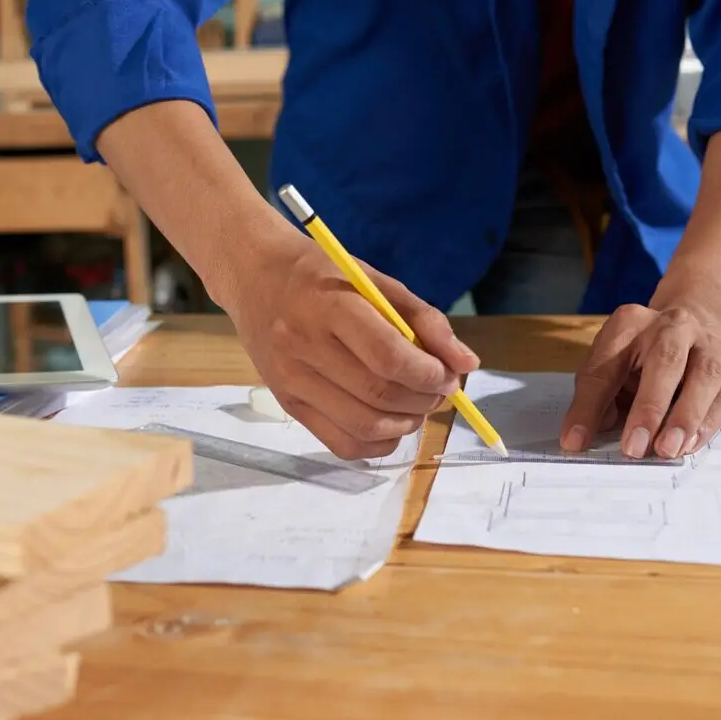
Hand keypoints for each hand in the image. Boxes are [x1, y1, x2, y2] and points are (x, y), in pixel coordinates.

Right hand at [223, 238, 479, 459]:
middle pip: (380, 396)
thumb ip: (424, 319)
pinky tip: (390, 424)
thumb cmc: (321, 274)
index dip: (429, 374)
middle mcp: (303, 348)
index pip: (388, 358)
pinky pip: (341, 444)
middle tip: (439, 390)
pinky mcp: (288, 405)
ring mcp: (292, 382)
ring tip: (416, 405)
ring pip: (364, 427)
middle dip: (425, 400)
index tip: (448, 374)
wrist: (254, 277)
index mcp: (328, 308)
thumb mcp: (374, 280)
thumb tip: (466, 364)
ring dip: (406, 424)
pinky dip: (378, 444)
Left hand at [559, 303, 720, 458]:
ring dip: (685, 417)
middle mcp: (674, 327)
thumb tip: (586, 436)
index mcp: (630, 324)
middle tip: (633, 448)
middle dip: (648, 408)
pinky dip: (709, 423)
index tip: (574, 442)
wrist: (702, 326)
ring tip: (667, 450)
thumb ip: (599, 398)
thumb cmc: (643, 358)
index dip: (588, 408)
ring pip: (704, 376)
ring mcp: (711, 345)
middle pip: (664, 362)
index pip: (604, 368)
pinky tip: (691, 443)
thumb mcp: (611, 367)